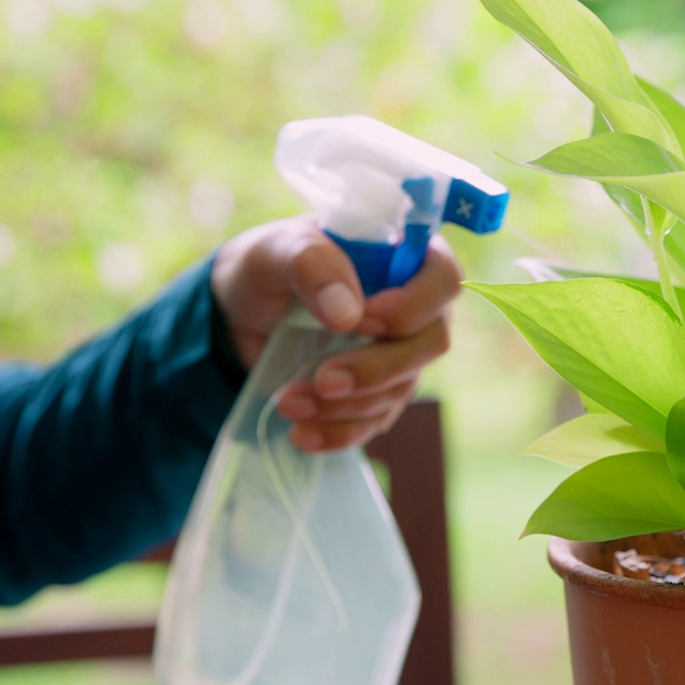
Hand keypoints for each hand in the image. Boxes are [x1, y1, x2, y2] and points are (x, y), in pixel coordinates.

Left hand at [211, 215, 461, 450]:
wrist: (241, 311)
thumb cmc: (269, 265)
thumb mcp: (277, 250)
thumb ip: (313, 265)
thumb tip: (348, 313)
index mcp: (405, 257)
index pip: (443, 279)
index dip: (413, 305)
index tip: (362, 319)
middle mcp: (415, 308)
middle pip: (431, 343)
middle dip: (377, 368)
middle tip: (323, 379)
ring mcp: (400, 354)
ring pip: (400, 388)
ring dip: (347, 404)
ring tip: (289, 402)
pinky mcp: (377, 392)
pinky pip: (375, 420)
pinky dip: (340, 432)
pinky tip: (302, 433)